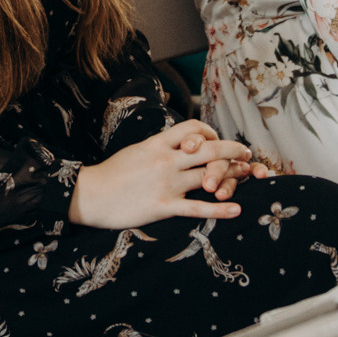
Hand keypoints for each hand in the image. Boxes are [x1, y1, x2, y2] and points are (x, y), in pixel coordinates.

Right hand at [69, 120, 256, 229]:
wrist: (90, 194)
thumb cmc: (112, 173)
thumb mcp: (137, 150)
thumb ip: (160, 146)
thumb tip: (179, 144)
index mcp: (158, 143)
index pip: (193, 128)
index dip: (211, 131)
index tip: (218, 139)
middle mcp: (166, 160)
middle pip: (209, 149)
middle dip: (233, 150)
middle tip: (247, 153)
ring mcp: (166, 183)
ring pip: (208, 176)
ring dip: (232, 176)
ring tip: (247, 177)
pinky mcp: (163, 206)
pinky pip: (197, 208)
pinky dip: (220, 209)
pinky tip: (236, 209)